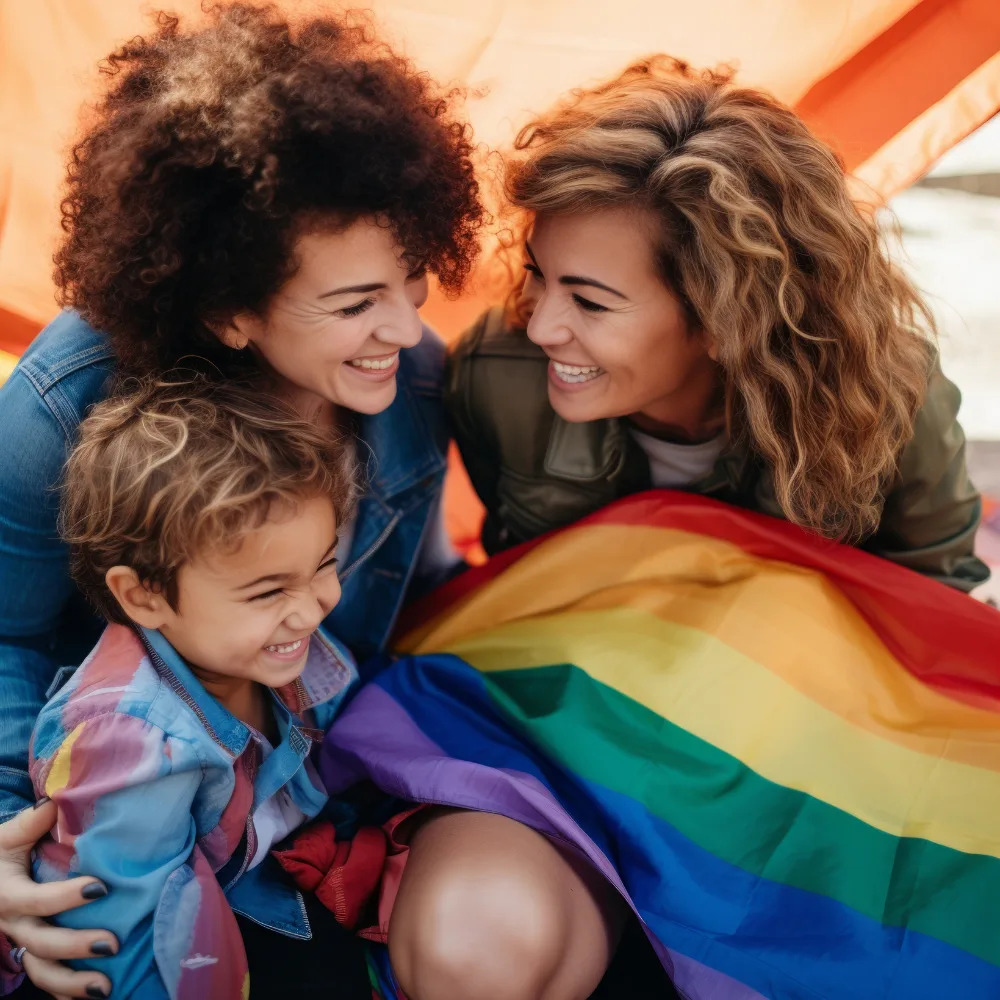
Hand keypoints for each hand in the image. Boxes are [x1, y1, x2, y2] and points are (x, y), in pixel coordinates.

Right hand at [0, 800, 115, 998]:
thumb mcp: (7, 838)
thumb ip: (33, 822)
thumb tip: (57, 800)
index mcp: (8, 894)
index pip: (37, 900)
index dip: (66, 897)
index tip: (100, 887)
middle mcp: (13, 925)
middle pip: (41, 943)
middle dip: (75, 947)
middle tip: (113, 944)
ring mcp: (19, 945)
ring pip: (40, 972)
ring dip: (72, 984)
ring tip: (105, 987)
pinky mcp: (28, 956)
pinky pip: (44, 981)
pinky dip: (65, 994)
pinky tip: (90, 999)